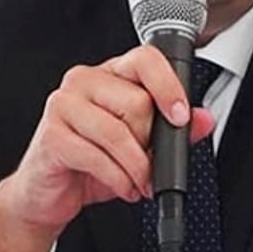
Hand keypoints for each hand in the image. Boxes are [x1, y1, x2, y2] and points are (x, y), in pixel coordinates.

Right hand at [0, 45, 214, 251]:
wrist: (48, 192)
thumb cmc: (92, 160)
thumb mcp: (140, 144)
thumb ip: (174, 130)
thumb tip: (204, 119)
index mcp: (111, 73)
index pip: (145, 59)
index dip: (168, 85)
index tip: (181, 116)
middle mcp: (85, 80)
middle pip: (137, 102)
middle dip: (150, 142)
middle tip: (151, 165)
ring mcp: (63, 104)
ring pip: (118, 132)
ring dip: (137, 167)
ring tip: (141, 182)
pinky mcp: (51, 135)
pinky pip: (96, 156)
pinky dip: (118, 178)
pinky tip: (123, 186)